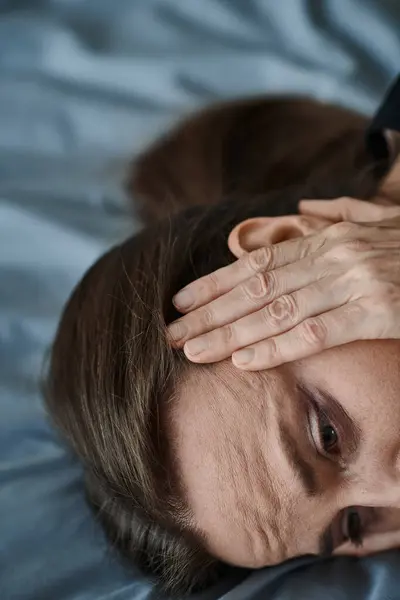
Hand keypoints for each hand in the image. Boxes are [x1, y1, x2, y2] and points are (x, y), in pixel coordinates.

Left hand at [168, 198, 399, 369]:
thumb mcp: (380, 221)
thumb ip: (341, 214)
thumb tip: (306, 207)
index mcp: (328, 237)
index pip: (257, 263)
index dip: (215, 283)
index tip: (181, 301)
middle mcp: (333, 256)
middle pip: (256, 288)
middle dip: (210, 313)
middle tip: (171, 333)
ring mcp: (354, 283)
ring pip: (276, 311)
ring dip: (229, 333)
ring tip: (192, 350)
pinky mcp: (377, 312)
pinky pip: (316, 333)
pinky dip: (276, 348)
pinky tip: (242, 361)